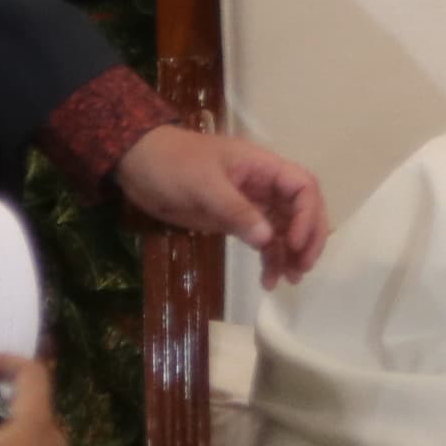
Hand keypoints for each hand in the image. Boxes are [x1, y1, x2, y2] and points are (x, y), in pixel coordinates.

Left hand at [116, 128, 329, 285]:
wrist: (138, 165)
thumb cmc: (172, 165)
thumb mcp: (204, 185)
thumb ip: (236, 210)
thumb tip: (268, 239)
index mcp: (262, 166)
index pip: (302, 187)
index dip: (307, 215)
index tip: (294, 244)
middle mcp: (263, 184)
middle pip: (301, 210)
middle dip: (307, 238)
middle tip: (302, 268)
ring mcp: (250, 203)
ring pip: (284, 229)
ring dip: (291, 254)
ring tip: (289, 280)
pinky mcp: (234, 220)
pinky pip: (261, 240)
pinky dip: (268, 259)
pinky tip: (267, 281)